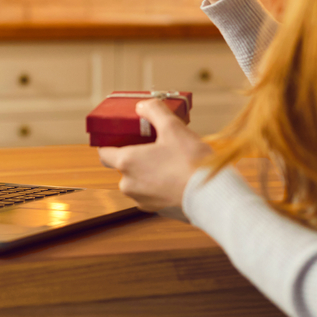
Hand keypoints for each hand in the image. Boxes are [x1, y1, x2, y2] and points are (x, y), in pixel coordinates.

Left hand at [98, 99, 212, 211]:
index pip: (104, 153)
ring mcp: (142, 200)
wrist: (213, 197)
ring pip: (139, 181)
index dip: (110, 143)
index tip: (121, 137)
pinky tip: (177, 176)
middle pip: (124, 166)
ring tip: (170, 160)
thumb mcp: (173, 127)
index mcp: (126, 162)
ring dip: (149, 171)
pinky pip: (153, 193)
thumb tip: (142, 106)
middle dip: (137, 156)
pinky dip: (160, 185)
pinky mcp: (157, 210)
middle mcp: (129, 184)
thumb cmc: (191, 162)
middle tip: (155, 145)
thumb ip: (154, 111)